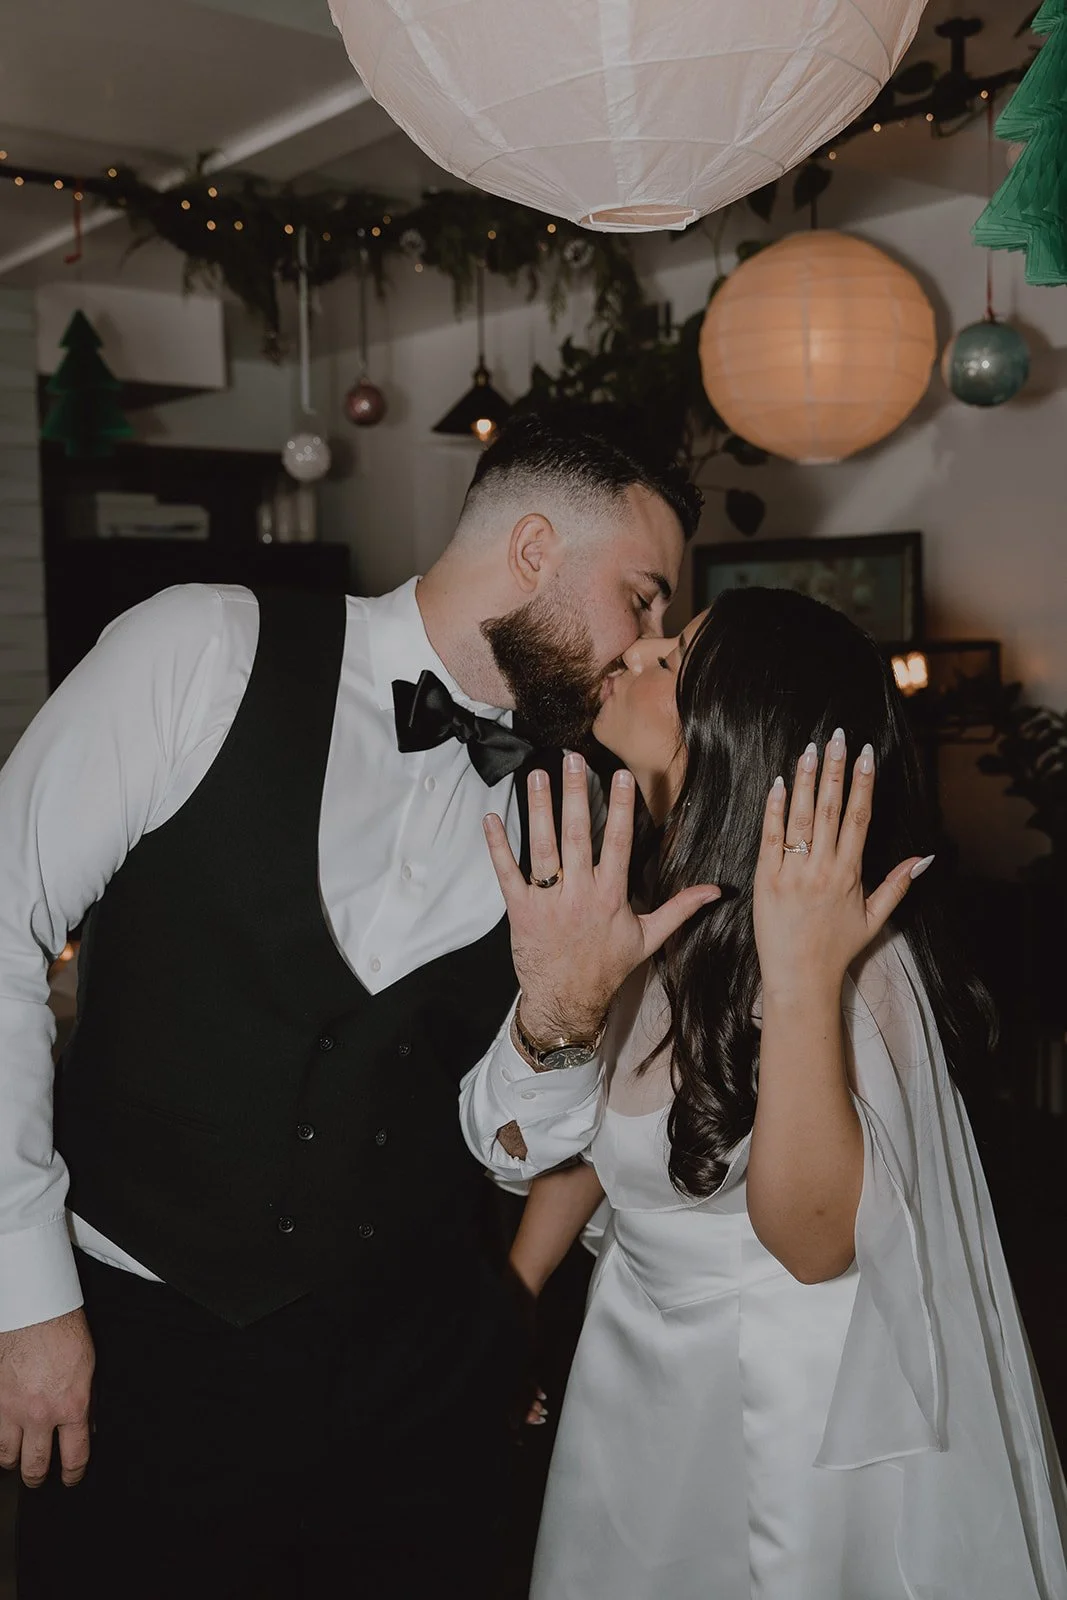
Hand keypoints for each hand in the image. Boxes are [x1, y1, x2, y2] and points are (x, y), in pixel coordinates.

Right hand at [0, 1308, 94, 1487]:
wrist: (33, 1310)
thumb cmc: (63, 1331)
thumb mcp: (89, 1367)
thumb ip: (88, 1401)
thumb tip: (88, 1426)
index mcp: (71, 1405)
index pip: (74, 1456)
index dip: (73, 1474)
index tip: (71, 1478)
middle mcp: (40, 1414)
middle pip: (35, 1465)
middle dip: (38, 1476)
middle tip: (39, 1477)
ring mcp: (11, 1409)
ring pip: (7, 1456)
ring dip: (14, 1460)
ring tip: (18, 1458)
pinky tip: (3, 1440)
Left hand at [483, 753, 718, 1038]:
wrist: (567, 1002)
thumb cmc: (607, 968)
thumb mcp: (648, 938)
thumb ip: (680, 909)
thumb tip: (715, 890)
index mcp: (611, 896)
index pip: (617, 843)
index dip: (620, 807)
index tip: (620, 775)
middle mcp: (579, 894)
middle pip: (577, 835)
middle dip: (575, 794)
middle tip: (572, 759)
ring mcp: (548, 901)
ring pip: (542, 847)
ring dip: (539, 809)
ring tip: (538, 775)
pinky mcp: (521, 910)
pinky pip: (507, 873)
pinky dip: (498, 846)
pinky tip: (492, 818)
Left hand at [753, 729, 930, 1001]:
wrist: (799, 977)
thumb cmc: (837, 948)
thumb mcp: (875, 918)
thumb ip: (898, 884)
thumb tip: (924, 857)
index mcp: (850, 873)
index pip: (858, 818)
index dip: (863, 783)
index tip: (866, 755)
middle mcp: (822, 868)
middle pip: (831, 809)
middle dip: (835, 770)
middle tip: (838, 737)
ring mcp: (792, 872)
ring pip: (801, 817)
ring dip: (807, 780)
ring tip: (810, 749)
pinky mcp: (767, 879)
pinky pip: (771, 837)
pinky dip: (775, 808)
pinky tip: (779, 782)